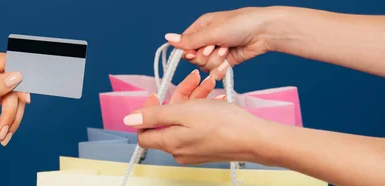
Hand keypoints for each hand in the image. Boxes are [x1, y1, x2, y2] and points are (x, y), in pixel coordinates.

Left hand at [0, 52, 29, 144]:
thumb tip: (18, 76)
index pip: (6, 63)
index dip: (18, 79)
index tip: (24, 98)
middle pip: (14, 83)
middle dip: (12, 108)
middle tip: (5, 127)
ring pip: (16, 96)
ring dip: (11, 117)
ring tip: (1, 134)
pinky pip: (13, 104)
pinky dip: (10, 119)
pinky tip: (1, 131)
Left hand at [124, 70, 264, 163]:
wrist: (256, 138)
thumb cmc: (223, 124)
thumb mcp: (183, 112)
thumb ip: (153, 116)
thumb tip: (129, 120)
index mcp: (169, 142)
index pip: (143, 131)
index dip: (146, 111)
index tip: (159, 94)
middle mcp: (178, 149)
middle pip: (166, 121)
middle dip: (177, 97)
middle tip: (192, 80)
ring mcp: (193, 149)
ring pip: (184, 119)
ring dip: (193, 99)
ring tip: (208, 84)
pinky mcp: (207, 146)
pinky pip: (197, 125)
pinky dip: (203, 109)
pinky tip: (216, 98)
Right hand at [164, 7, 280, 78]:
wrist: (265, 32)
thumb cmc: (240, 24)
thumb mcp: (212, 32)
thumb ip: (189, 40)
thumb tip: (167, 39)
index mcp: (201, 28)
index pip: (184, 45)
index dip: (188, 52)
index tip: (193, 53)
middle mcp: (207, 40)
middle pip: (193, 58)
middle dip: (204, 56)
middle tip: (215, 47)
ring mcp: (217, 52)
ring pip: (205, 66)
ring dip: (216, 60)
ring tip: (227, 49)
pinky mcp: (226, 62)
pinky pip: (215, 72)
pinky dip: (221, 69)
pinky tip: (229, 61)